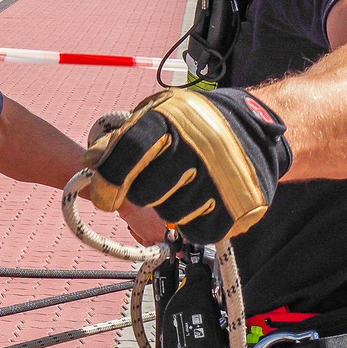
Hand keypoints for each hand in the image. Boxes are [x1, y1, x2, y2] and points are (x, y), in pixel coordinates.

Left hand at [82, 88, 290, 243]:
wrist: (255, 129)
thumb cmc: (193, 124)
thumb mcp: (157, 115)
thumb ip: (124, 138)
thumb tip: (91, 162)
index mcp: (171, 118)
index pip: (128, 152)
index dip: (109, 178)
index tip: (104, 193)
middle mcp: (199, 146)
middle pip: (147, 192)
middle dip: (143, 192)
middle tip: (154, 184)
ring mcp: (222, 177)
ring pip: (172, 215)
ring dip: (169, 207)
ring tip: (181, 188)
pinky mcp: (241, 204)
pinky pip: (199, 232)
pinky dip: (193, 224)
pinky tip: (197, 205)